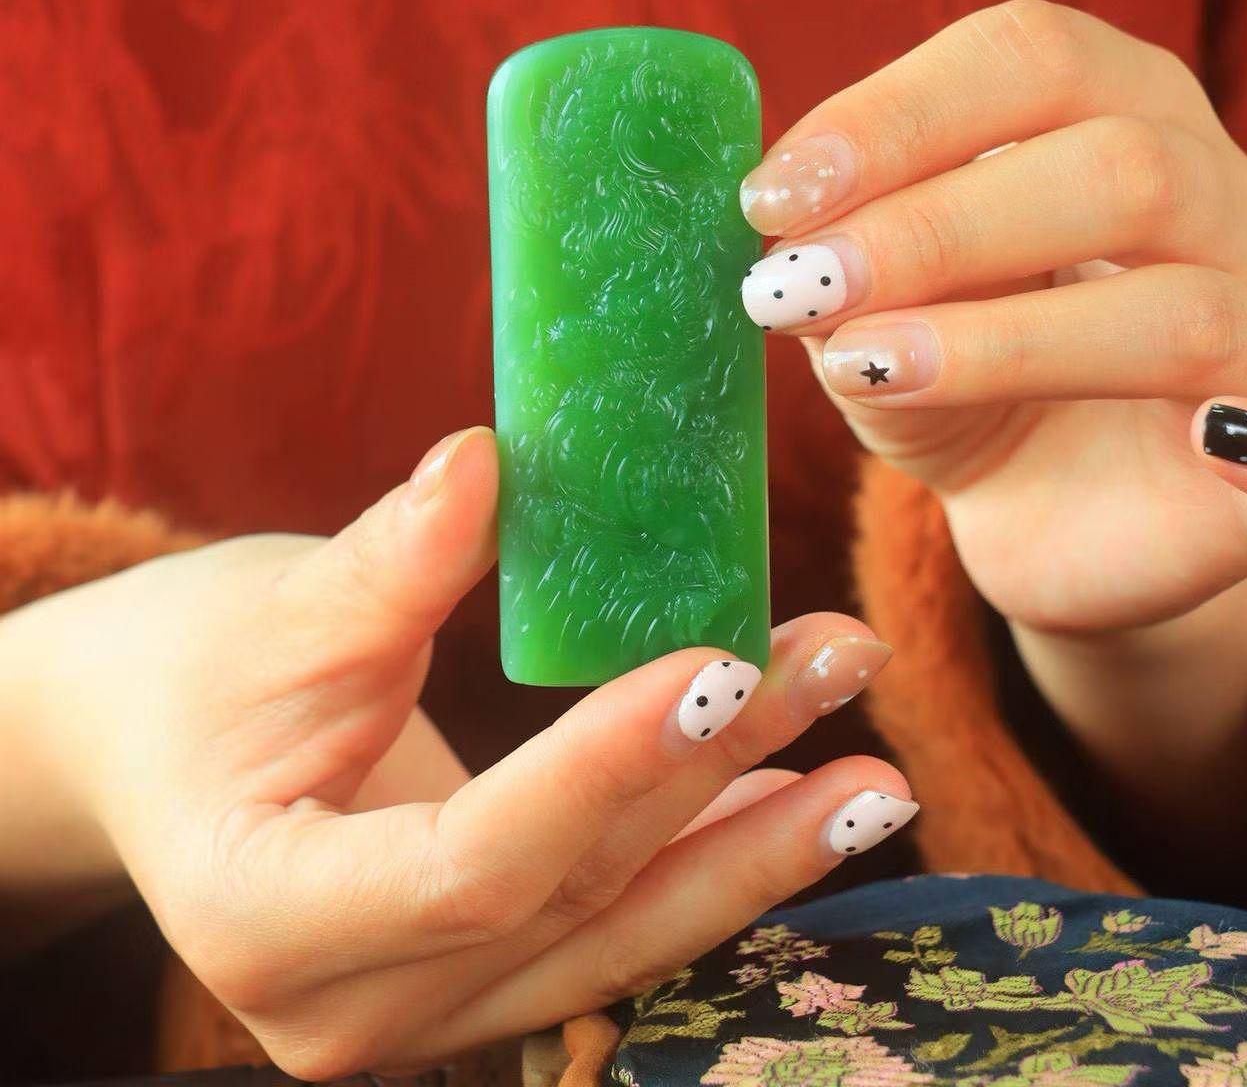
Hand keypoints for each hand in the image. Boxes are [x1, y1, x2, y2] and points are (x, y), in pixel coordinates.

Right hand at [3, 428, 911, 1074]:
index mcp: (269, 913)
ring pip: (613, 941)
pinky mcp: (466, 986)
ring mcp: (413, 1016)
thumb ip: (390, 560)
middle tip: (846, 672)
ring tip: (875, 764)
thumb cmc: (189, 669)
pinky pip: (603, 934)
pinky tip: (798, 801)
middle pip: (576, 907)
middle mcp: (346, 1011)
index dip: (607, 770)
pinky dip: (701, 866)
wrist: (142, 752)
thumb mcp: (277, 608)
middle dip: (726, 790)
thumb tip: (486, 459)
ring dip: (752, 846)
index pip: (477, 863)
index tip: (722, 662)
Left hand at [739, 0, 1246, 634]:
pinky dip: (1234, 455)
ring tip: (871, 371)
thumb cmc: (976, 382)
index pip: (1030, 56)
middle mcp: (1216, 191)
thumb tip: (794, 273)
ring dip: (1004, 341)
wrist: (1072, 519)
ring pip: (1180, 307)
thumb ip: (850, 283)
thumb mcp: (889, 317)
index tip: (774, 197)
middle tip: (803, 285)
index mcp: (1119, 109)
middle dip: (936, 223)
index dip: (895, 113)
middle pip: (1117, 161)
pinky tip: (1159, 464)